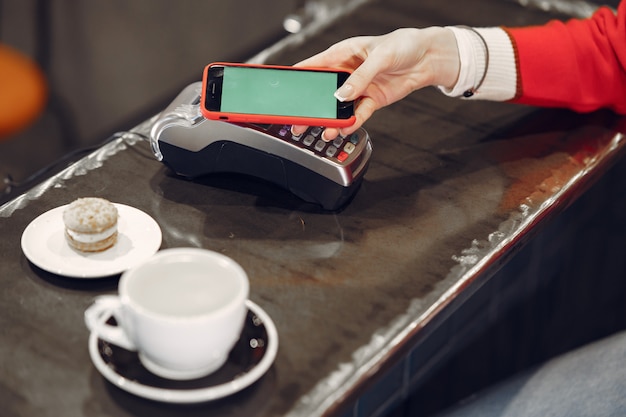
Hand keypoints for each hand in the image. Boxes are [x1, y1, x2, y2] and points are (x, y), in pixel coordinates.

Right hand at [291, 27, 459, 139]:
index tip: (286, 91)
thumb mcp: (380, 56)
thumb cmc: (403, 45)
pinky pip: (358, 114)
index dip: (299, 78)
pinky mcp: (371, 100)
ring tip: (325, 131)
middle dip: (312, 108)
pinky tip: (345, 128)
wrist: (428, 58)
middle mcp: (347, 72)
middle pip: (323, 92)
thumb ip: (360, 77)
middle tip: (300, 121)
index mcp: (342, 53)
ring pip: (339, 107)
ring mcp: (359, 88)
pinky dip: (352, 122)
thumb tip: (342, 95)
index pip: (314, 66)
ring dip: (331, 120)